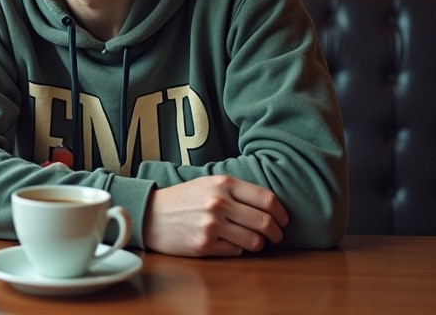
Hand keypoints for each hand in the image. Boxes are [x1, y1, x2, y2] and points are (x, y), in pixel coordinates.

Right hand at [143, 175, 288, 256]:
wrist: (151, 214)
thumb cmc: (184, 198)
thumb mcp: (209, 183)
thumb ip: (236, 191)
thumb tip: (270, 206)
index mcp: (223, 184)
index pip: (267, 199)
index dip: (281, 213)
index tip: (283, 220)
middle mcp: (219, 203)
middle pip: (265, 222)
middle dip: (277, 233)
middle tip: (277, 236)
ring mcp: (211, 225)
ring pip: (254, 241)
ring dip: (259, 244)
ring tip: (254, 241)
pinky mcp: (204, 245)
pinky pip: (236, 252)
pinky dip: (238, 249)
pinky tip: (229, 244)